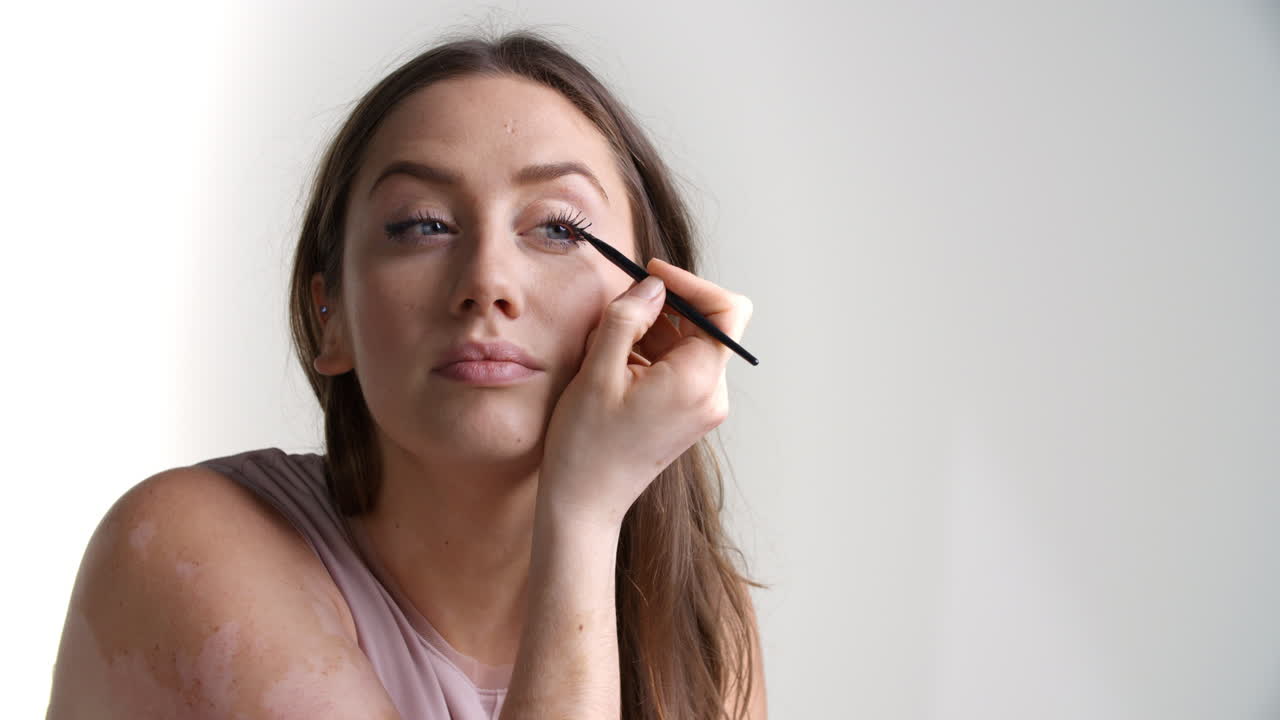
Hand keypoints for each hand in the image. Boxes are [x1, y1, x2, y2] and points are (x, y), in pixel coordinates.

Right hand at [539, 257, 753, 530]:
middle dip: (663, 308)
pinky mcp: (688, 414)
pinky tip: (614, 368)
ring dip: (651, 332)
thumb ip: (628, 319)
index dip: (692, 283)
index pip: (727, 310)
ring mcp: (703, 406)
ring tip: (607, 349)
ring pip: (688, 343)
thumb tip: (653, 286)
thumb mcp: (598, 372)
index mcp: (698, 381)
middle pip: (707, 324)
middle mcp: (712, 394)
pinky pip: (678, 366)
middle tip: (617, 316)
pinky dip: (650, 354)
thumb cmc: (586, 445)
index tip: (651, 275)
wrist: (584, 504)